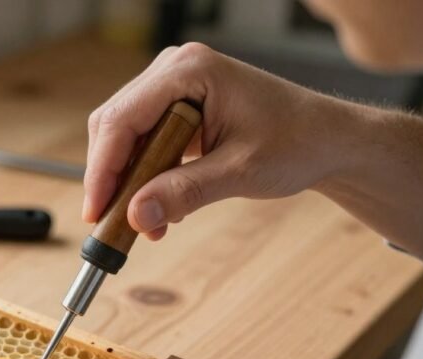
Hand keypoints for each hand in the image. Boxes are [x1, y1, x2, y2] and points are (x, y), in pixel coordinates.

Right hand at [84, 43, 357, 240]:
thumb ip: (185, 192)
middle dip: (112, 179)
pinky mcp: (176, 107)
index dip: (102, 169)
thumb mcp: (240, 172)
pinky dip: (144, 177)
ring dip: (128, 183)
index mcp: (189, 70)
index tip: (96, 211)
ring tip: (147, 223)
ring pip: (123, 138)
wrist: (326, 140)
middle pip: (114, 126)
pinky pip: (142, 142)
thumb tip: (136, 216)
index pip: (122, 119)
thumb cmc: (296, 142)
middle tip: (114, 225)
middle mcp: (174, 69)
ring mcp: (173, 86)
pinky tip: (160, 206)